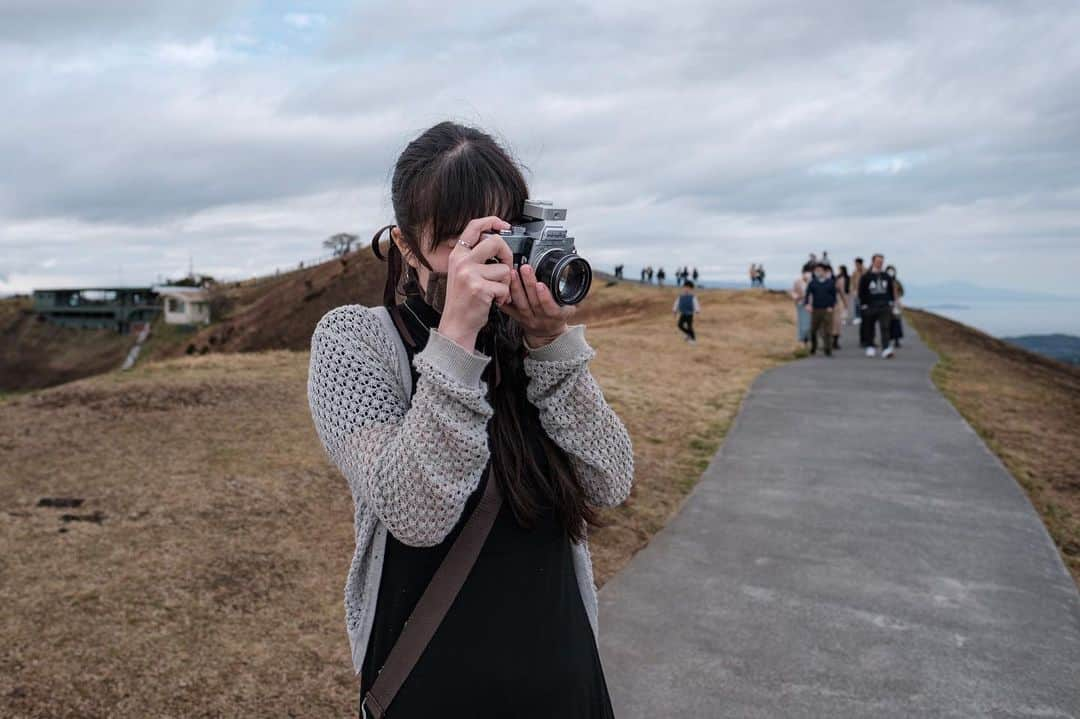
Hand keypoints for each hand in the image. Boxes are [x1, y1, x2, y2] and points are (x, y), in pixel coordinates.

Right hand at [437, 217, 513, 349]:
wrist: (456, 325)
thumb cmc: (462, 301)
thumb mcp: (461, 272)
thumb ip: (474, 256)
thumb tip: (495, 241)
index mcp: (457, 255)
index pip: (474, 227)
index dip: (492, 221)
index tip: (504, 225)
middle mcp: (462, 261)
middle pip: (495, 242)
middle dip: (507, 255)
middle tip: (505, 267)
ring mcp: (470, 274)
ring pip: (504, 268)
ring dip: (505, 282)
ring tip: (495, 291)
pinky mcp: (480, 288)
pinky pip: (504, 287)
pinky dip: (504, 296)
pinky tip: (494, 301)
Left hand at [500, 262, 574, 347]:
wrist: (547, 335)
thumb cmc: (558, 318)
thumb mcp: (570, 308)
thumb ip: (573, 296)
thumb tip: (580, 278)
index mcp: (555, 316)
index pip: (550, 308)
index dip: (545, 297)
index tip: (541, 284)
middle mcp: (540, 318)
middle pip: (533, 302)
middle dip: (528, 283)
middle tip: (525, 268)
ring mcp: (527, 318)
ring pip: (520, 303)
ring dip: (515, 287)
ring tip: (513, 273)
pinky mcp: (516, 317)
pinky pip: (508, 309)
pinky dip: (503, 298)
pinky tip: (501, 286)